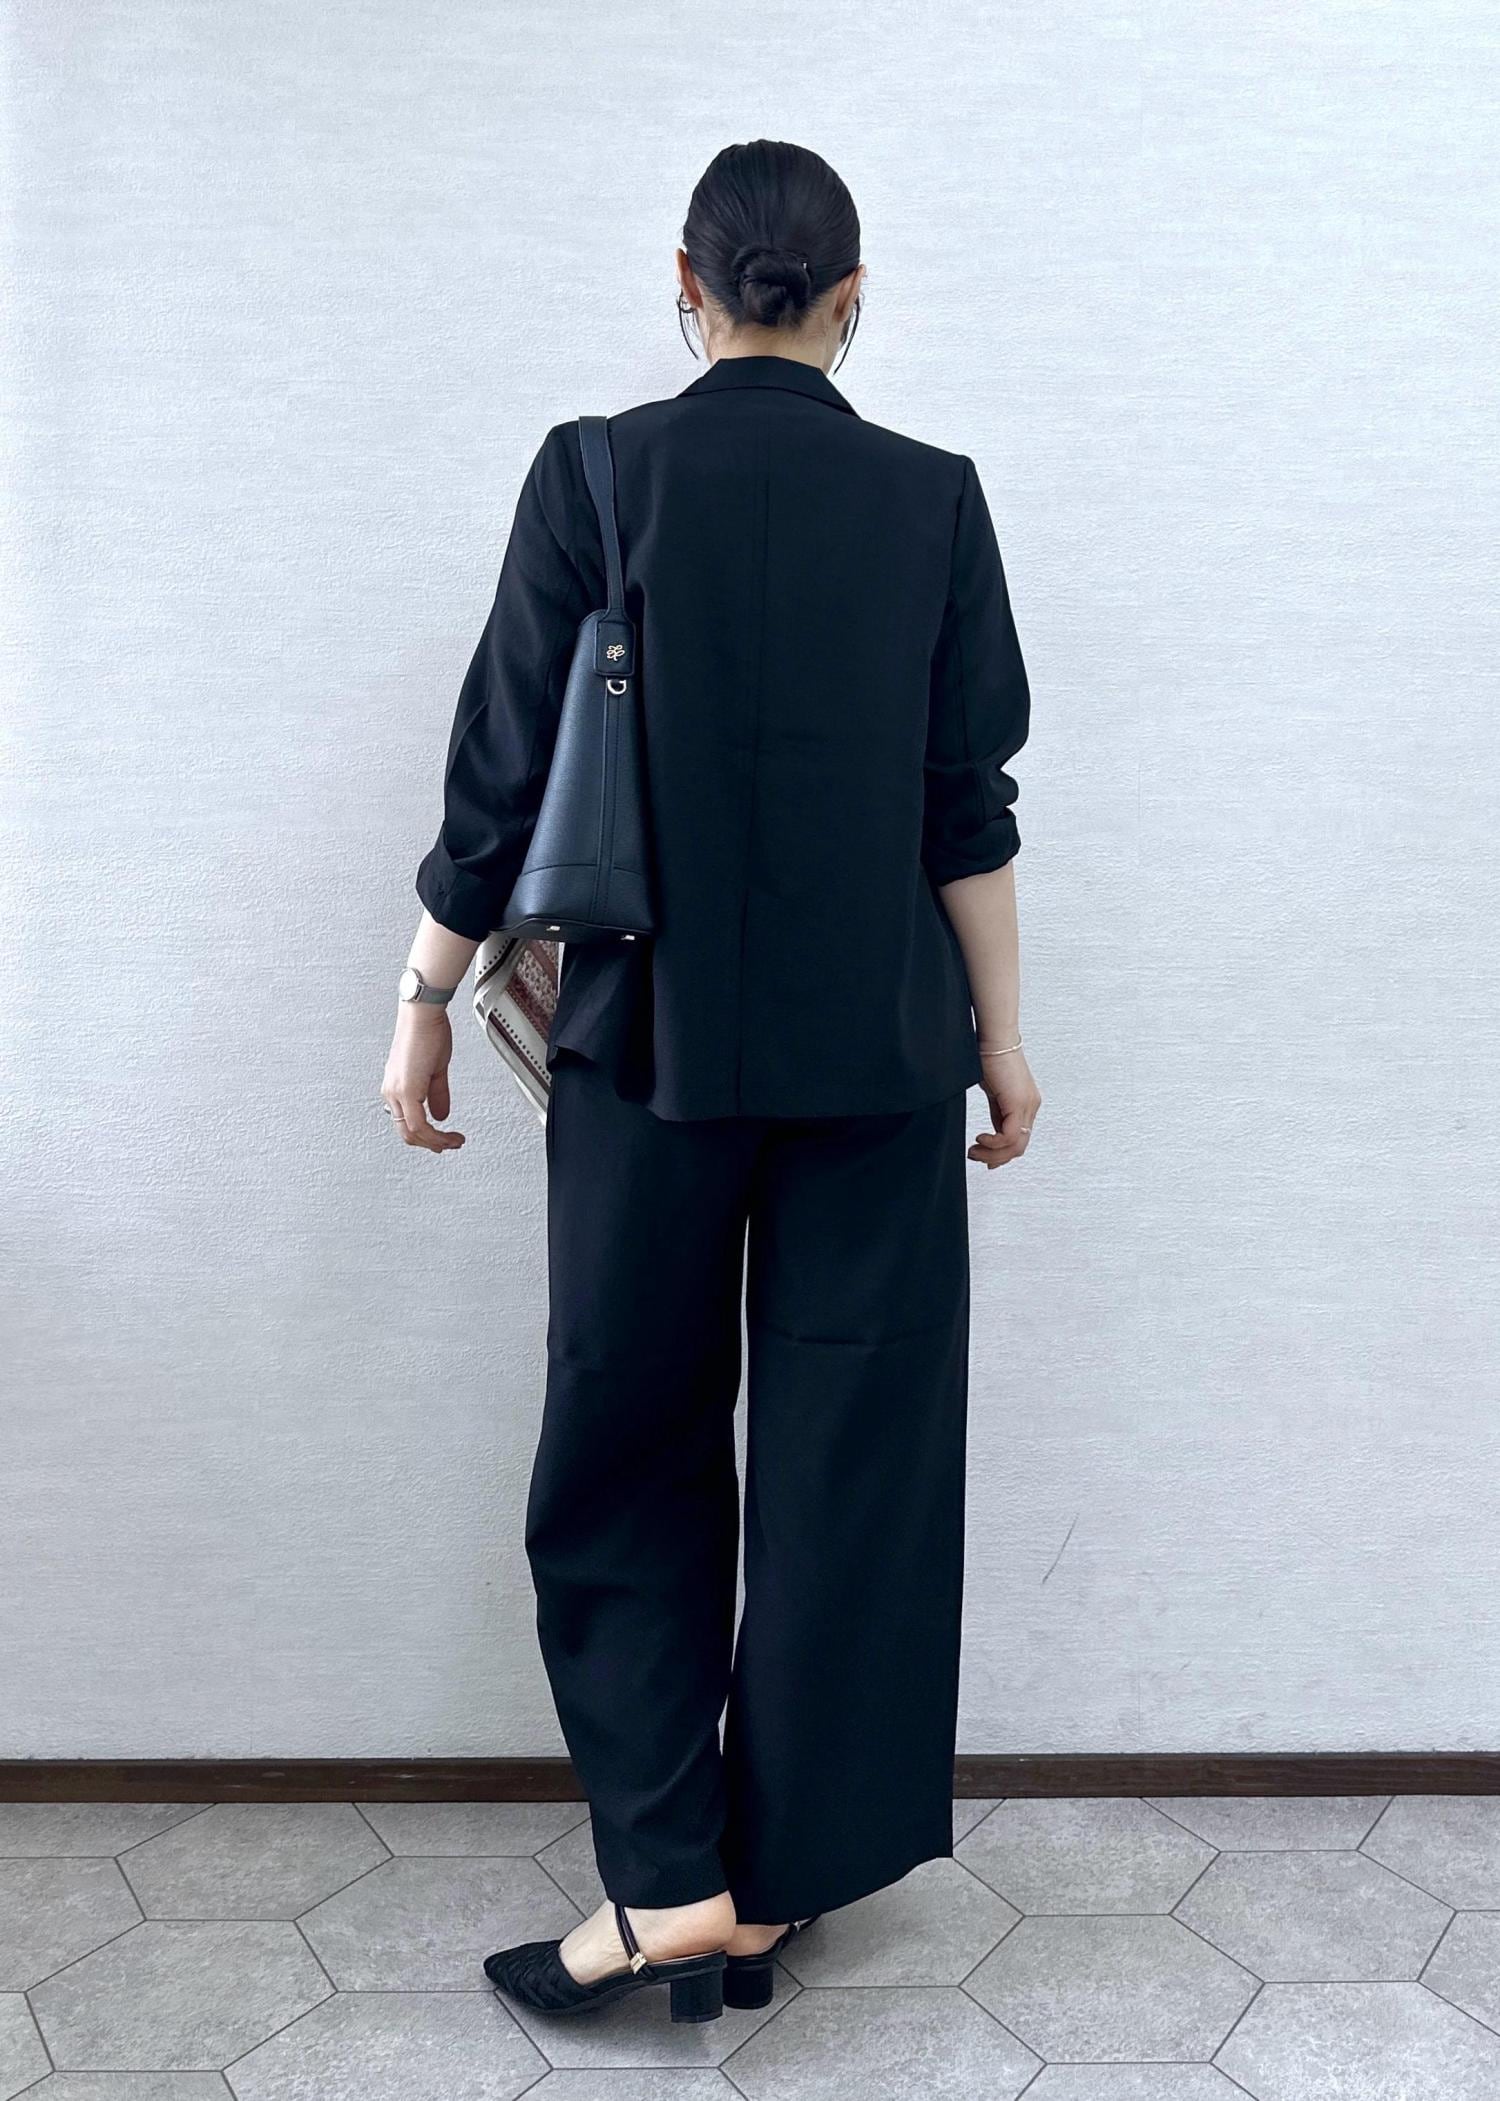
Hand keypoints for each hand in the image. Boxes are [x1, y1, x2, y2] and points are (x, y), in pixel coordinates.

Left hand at [381, 1007, 465, 1152]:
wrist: (423, 1015)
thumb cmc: (426, 1032)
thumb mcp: (435, 1070)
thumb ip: (436, 1095)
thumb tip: (441, 1115)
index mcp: (396, 1087)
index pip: (407, 1123)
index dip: (426, 1136)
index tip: (444, 1140)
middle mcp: (392, 1092)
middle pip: (407, 1133)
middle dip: (431, 1144)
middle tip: (450, 1145)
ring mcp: (396, 1092)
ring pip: (412, 1132)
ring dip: (436, 1142)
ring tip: (454, 1142)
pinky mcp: (406, 1090)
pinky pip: (418, 1124)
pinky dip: (435, 1134)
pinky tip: (448, 1134)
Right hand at [969, 1047, 1039, 1168]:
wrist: (993, 1039)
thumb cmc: (990, 1058)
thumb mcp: (993, 1093)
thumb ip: (997, 1114)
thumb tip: (990, 1135)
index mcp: (1026, 1104)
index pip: (1019, 1139)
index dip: (1001, 1154)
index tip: (982, 1157)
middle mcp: (1031, 1107)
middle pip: (1019, 1147)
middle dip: (995, 1157)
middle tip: (975, 1155)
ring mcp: (1027, 1106)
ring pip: (1016, 1145)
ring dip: (992, 1154)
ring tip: (974, 1150)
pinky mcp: (1018, 1103)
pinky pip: (1009, 1136)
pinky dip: (993, 1143)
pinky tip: (980, 1138)